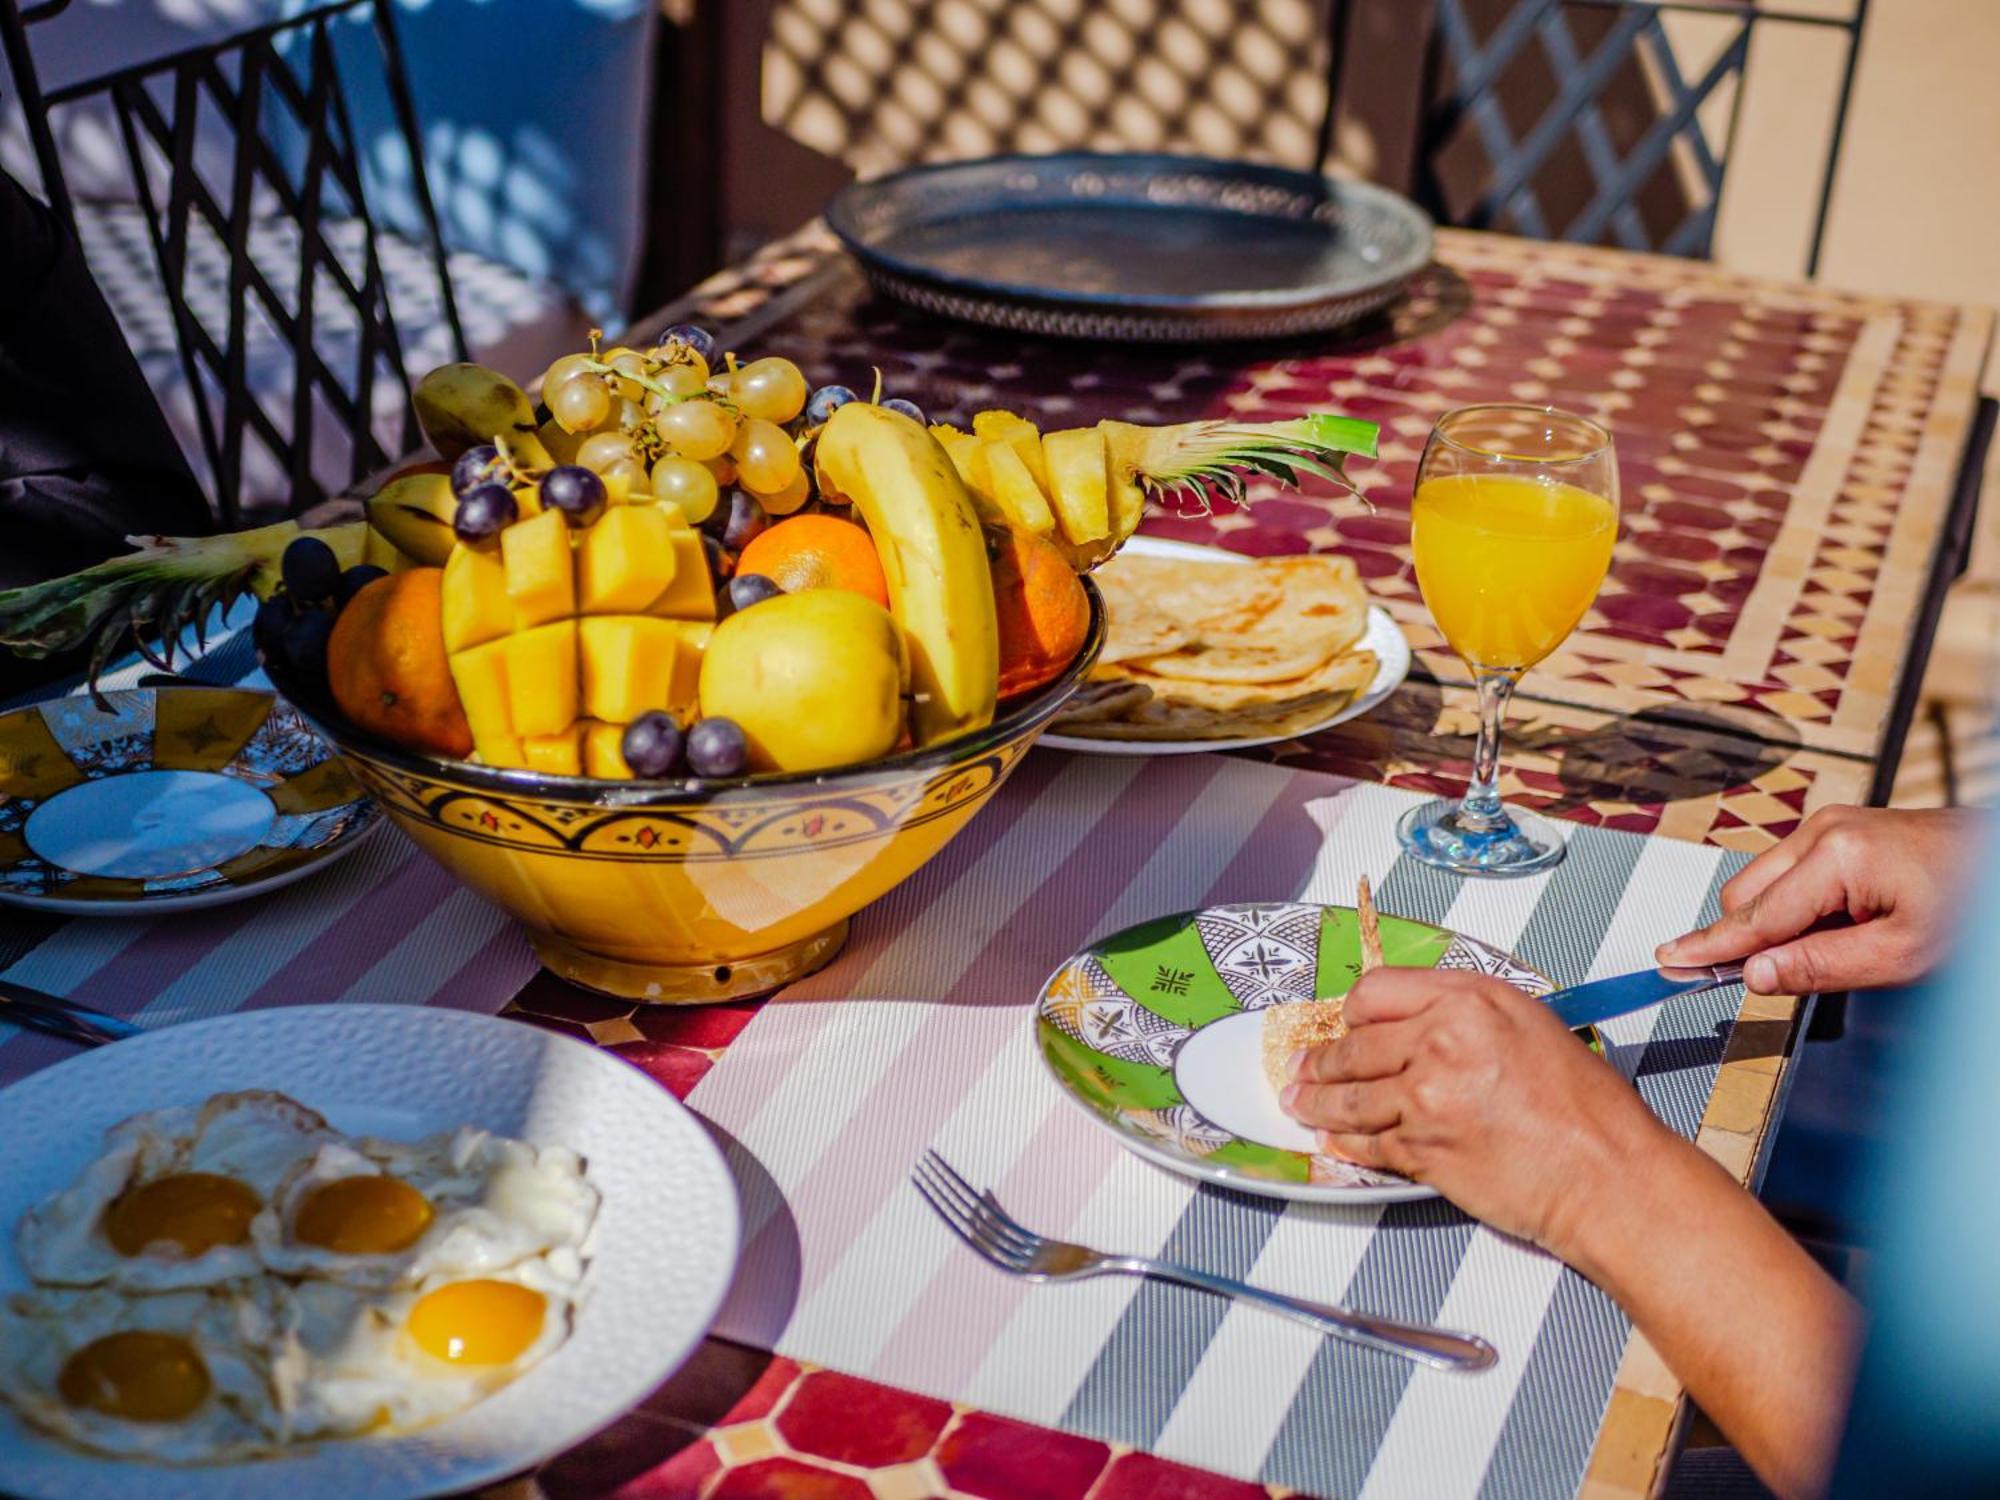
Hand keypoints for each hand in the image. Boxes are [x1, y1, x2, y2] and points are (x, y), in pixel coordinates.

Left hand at [1280, 968, 1673, 1257]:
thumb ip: (1469, 1018)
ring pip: (1349, 1097)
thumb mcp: (1531, 1028)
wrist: (1608, 1174)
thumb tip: (1419, 1027)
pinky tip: (1332, 1141)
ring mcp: (1426, 1097)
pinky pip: (1367, 1144)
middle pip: (1353, 1045)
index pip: (1378, 992)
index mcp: (1470, 999)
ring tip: (1298, 1102)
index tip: (1346, 1026)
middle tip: (1300, 1066)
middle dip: (1318, 1060)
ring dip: (1316, 1101)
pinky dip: (1345, 1144)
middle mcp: (1441, 1040)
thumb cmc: (1588, 1109)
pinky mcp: (1422, 1149)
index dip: (1355, 1014)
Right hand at [1657, 806, 1984, 994]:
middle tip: (1773, 977)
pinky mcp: (1839, 829)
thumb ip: (1820, 966)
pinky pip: (1790, 872)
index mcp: (1837, 856)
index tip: (1669, 961)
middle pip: (1746, 894)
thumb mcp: (1902, 956)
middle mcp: (1823, 829)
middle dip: (1748, 937)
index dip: (1710, 947)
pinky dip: (1797, 905)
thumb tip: (1754, 974)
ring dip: (1777, 922)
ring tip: (1840, 947)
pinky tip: (1842, 926)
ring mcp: (1829, 824)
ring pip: (1764, 883)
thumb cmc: (1973, 906)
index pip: (1754, 916)